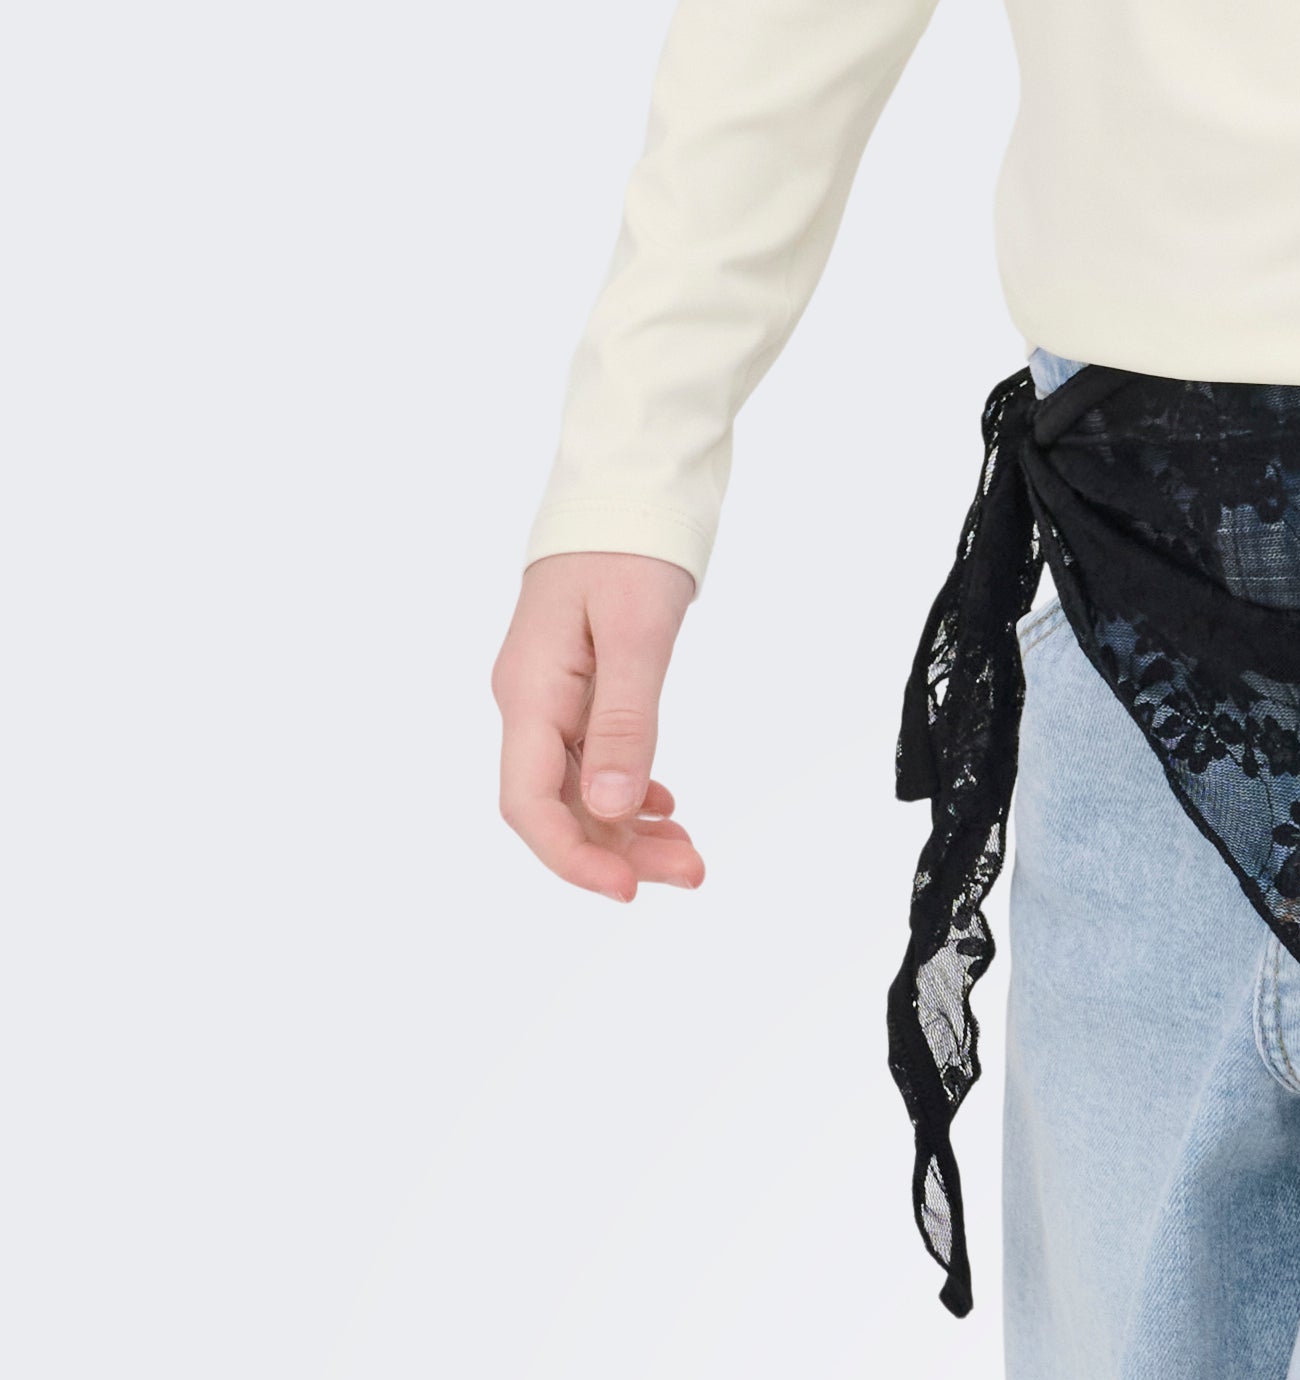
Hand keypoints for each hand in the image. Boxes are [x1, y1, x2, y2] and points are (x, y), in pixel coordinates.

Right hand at [493, 553, 705, 900]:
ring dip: (631, 831)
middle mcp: (529, 703)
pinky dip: (631, 795)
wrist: (625, 490)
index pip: (528, 803)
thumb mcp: (635, 635)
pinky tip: (668, 807)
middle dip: (618, 852)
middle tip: (692, 871)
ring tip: (691, 853)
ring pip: (580, 792)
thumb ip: (622, 722)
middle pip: (557, 808)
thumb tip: (607, 805)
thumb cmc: (628, 549)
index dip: (573, 857)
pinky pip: (593, 764)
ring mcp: (551, 700)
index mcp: (529, 691)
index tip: (628, 889)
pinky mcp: (577, 693)